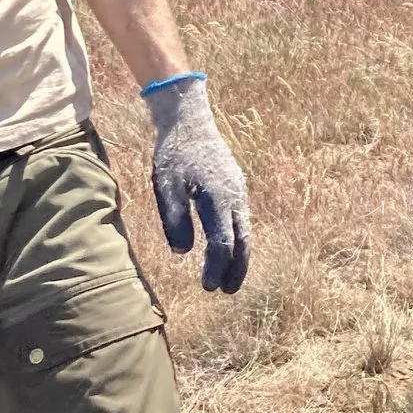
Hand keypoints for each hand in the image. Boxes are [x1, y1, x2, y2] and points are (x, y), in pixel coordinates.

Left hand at [143, 76, 250, 292]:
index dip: (215, 267)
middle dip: (237, 269)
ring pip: (246, 231)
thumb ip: (175, 220)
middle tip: (227, 292)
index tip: (207, 286)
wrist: (190, 121)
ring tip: (231, 277)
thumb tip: (183, 252)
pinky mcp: (236, 186)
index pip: (222, 243)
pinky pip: (242, 219)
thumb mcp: (166, 187)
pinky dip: (239, 239)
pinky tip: (230, 248)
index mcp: (217, 198)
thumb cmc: (174, 154)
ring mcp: (239, 191)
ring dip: (240, 256)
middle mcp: (235, 197)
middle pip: (242, 242)